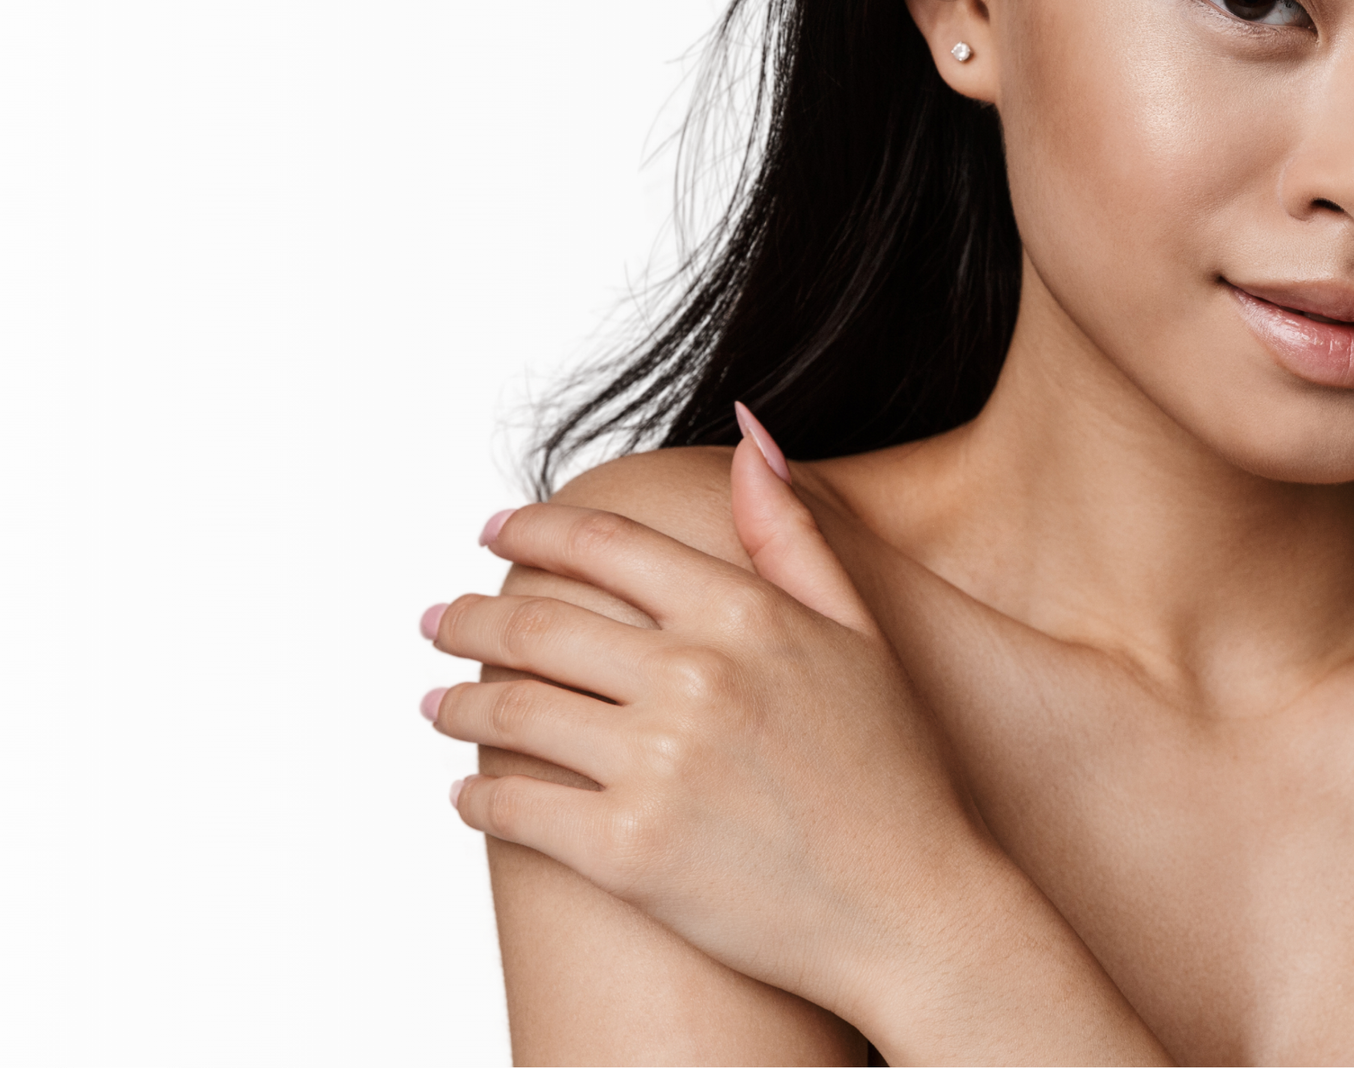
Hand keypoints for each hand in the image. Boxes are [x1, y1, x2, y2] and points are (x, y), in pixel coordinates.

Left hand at [418, 407, 1012, 1023]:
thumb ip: (790, 535)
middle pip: (537, 627)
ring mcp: (657, 766)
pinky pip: (515, 807)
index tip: (490, 533)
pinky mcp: (627, 853)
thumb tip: (747, 435)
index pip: (603, 545)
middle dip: (468, 619)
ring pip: (512, 711)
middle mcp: (694, 678)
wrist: (918, 918)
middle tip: (436, 621)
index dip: (532, 533)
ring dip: (456, 703)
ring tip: (435, 702)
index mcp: (744, 614)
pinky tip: (464, 792)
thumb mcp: (858, 635)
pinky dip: (475, 796)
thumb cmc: (896, 778)